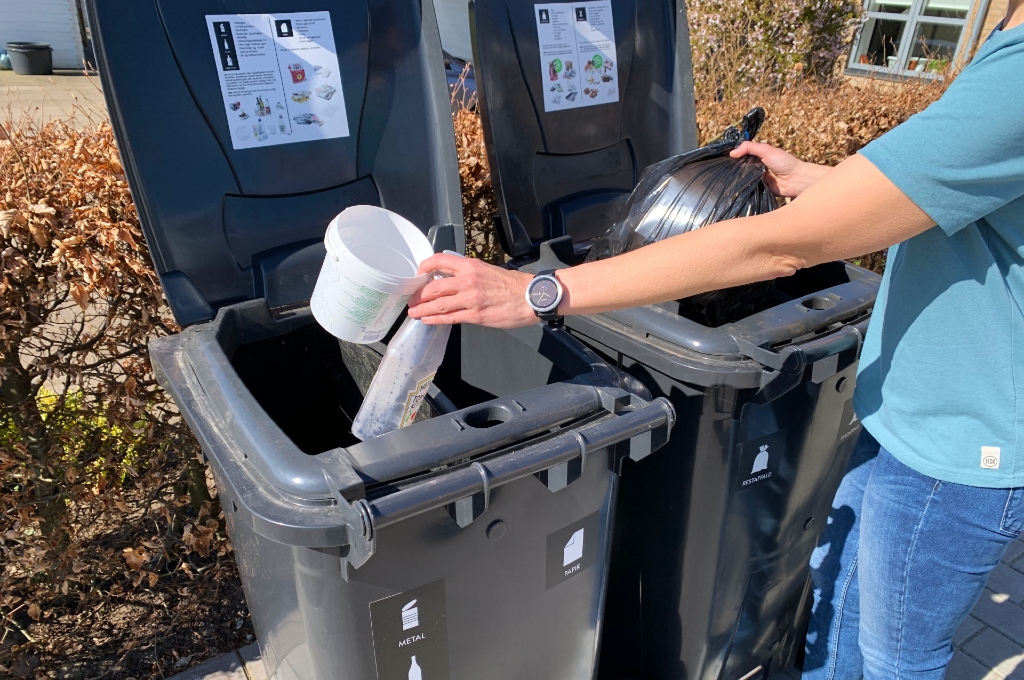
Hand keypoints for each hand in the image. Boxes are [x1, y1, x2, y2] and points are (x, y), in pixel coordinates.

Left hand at [407, 253, 535, 327]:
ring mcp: (471, 299)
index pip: (440, 260)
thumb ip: (469, 274)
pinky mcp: (475, 315)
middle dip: (419, 295)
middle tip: (412, 299)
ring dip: (423, 309)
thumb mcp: (488, 270)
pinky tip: (427, 320)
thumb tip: (452, 280)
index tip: (419, 274)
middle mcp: (468, 280)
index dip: (425, 266)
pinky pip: (450, 318)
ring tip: (414, 312)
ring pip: (439, 304)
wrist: (530, 297)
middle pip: (434, 287)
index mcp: (471, 266)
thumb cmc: (513, 285)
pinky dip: (435, 319)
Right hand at [730, 141, 828, 197]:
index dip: (733, 157)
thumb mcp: (766, 150)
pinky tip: (735, 189)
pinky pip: (748, 190)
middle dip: (733, 169)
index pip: (742, 156)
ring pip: (743, 179)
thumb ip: (750, 148)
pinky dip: (743, 189)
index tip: (722, 159)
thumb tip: (732, 153)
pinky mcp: (758, 190)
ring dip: (737, 180)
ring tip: (726, 180)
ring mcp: (757, 180)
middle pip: (740, 168)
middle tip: (722, 171)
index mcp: (758, 157)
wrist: (796, 180)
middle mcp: (756, 168)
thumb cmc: (784, 162)